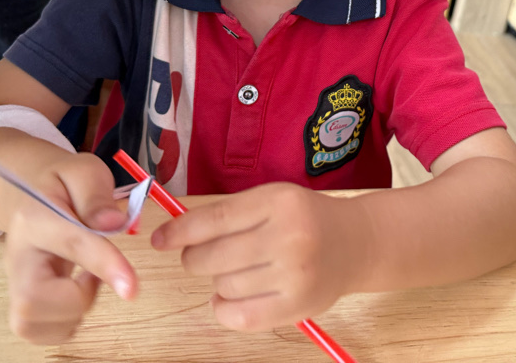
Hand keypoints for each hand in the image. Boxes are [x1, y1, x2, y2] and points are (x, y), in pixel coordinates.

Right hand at [3, 152, 138, 343]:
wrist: (24, 190)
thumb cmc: (60, 182)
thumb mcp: (83, 170)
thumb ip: (97, 194)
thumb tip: (113, 222)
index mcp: (37, 217)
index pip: (71, 244)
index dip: (104, 265)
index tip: (132, 288)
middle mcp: (18, 256)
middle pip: (33, 301)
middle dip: (78, 298)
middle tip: (95, 274)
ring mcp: (14, 282)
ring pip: (31, 323)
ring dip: (72, 312)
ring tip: (87, 281)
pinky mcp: (19, 300)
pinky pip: (37, 331)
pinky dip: (64, 322)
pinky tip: (76, 294)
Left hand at [151, 183, 370, 331]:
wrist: (355, 243)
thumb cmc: (305, 219)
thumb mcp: (273, 199)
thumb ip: (230, 213)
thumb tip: (174, 234)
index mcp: (279, 202)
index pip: (215, 219)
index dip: (180, 231)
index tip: (160, 240)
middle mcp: (289, 237)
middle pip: (213, 256)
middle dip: (196, 258)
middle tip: (203, 255)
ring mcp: (295, 274)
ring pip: (224, 286)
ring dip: (218, 281)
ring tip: (237, 271)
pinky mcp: (297, 306)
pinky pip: (239, 316)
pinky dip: (224, 309)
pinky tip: (230, 297)